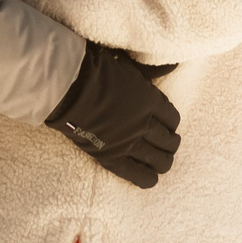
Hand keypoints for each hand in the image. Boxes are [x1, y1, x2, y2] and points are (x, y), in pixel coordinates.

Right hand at [45, 43, 180, 187]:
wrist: (67, 88)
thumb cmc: (94, 70)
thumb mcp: (129, 64)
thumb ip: (153, 69)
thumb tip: (174, 66)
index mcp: (149, 100)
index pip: (172, 118)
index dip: (172, 122)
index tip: (168, 124)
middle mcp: (143, 124)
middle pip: (168, 140)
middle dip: (170, 143)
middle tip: (168, 143)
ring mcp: (128, 143)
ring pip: (158, 160)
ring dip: (163, 161)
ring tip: (161, 160)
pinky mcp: (111, 157)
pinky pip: (136, 174)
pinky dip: (147, 178)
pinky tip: (151, 178)